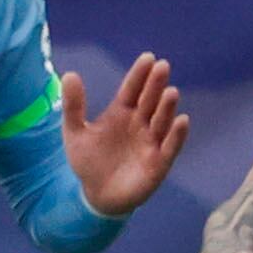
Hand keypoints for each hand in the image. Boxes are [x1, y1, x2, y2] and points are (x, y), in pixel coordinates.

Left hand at [61, 52, 188, 216]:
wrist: (96, 195)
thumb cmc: (88, 161)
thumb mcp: (75, 132)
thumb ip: (73, 105)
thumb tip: (70, 74)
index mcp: (121, 113)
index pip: (132, 90)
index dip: (139, 75)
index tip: (147, 57)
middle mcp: (140, 124)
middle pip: (149, 101)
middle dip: (155, 85)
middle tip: (162, 66)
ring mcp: (151, 142)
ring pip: (161, 121)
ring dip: (167, 107)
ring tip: (170, 92)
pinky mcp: (159, 163)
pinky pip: (170, 147)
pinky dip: (176, 135)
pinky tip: (182, 121)